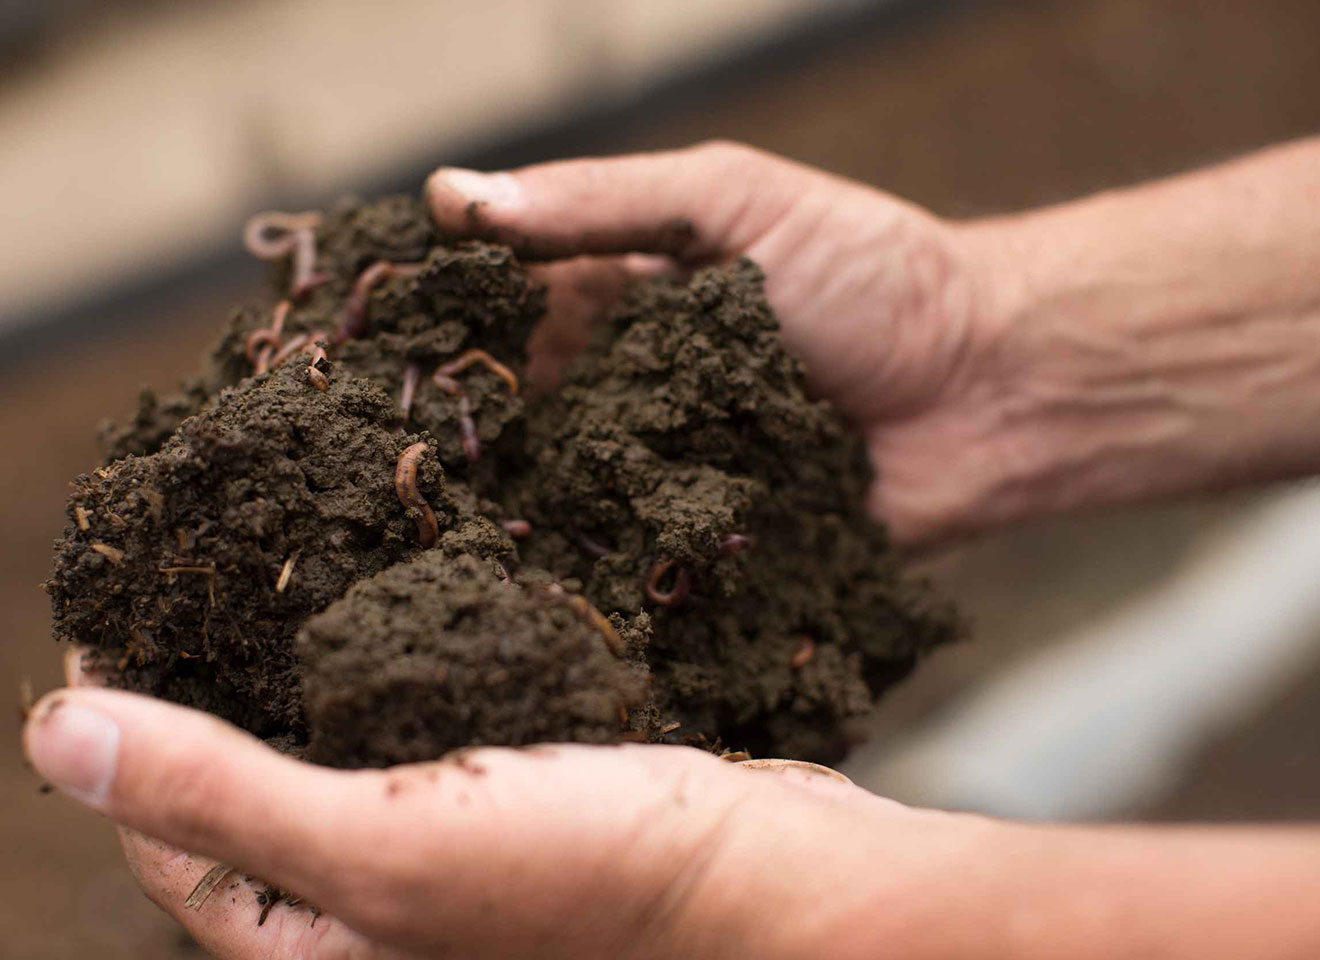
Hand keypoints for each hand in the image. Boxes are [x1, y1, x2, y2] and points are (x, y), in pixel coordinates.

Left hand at [23, 663, 974, 959]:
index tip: (100, 612)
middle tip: (183, 569)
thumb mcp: (390, 841)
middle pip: (240, 790)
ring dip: (289, 664)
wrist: (776, 884)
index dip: (116, 726)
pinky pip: (410, 725)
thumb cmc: (598, 883)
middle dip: (199, 683)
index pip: (164, 835)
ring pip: (329, 747)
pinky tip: (393, 590)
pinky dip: (382, 661)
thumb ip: (221, 796)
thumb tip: (55, 739)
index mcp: (316, 945)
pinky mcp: (506, 800)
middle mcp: (370, 910)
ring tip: (271, 562)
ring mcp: (442, 854)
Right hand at [425, 142, 1017, 543]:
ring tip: (423, 544)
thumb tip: (452, 198)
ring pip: (556, 503)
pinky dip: (582, 580)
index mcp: (619, 300)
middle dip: (451, 439)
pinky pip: (630, 569)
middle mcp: (624, 391)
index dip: (433, 328)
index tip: (361, 353)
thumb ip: (601, 202)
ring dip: (502, 519)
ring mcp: (660, 478)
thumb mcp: (732, 204)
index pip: (497, 312)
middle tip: (370, 469)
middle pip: (511, 418)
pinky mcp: (703, 553)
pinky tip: (519, 598)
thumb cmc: (871, 274)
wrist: (993, 389)